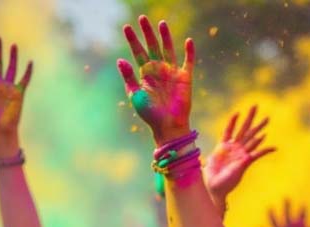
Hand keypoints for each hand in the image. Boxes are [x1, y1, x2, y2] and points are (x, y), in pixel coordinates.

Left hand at [117, 15, 194, 144]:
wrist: (167, 126)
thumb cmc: (149, 114)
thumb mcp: (136, 95)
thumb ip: (129, 77)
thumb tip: (120, 60)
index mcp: (145, 74)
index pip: (137, 52)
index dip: (132, 40)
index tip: (126, 27)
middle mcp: (158, 69)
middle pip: (152, 46)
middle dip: (147, 33)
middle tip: (142, 18)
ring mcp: (172, 72)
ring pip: (168, 49)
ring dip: (165, 37)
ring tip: (162, 23)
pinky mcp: (185, 77)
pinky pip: (187, 62)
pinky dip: (189, 52)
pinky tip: (188, 41)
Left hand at [204, 105, 275, 200]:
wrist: (215, 189)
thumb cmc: (210, 178)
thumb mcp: (206, 162)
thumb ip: (202, 155)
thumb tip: (188, 151)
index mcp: (223, 146)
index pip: (228, 130)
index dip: (232, 122)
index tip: (237, 113)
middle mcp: (233, 148)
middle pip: (243, 129)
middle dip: (249, 118)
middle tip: (255, 105)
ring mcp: (240, 154)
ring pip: (251, 138)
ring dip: (259, 129)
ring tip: (267, 119)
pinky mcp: (245, 162)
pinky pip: (257, 154)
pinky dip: (265, 150)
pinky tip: (273, 147)